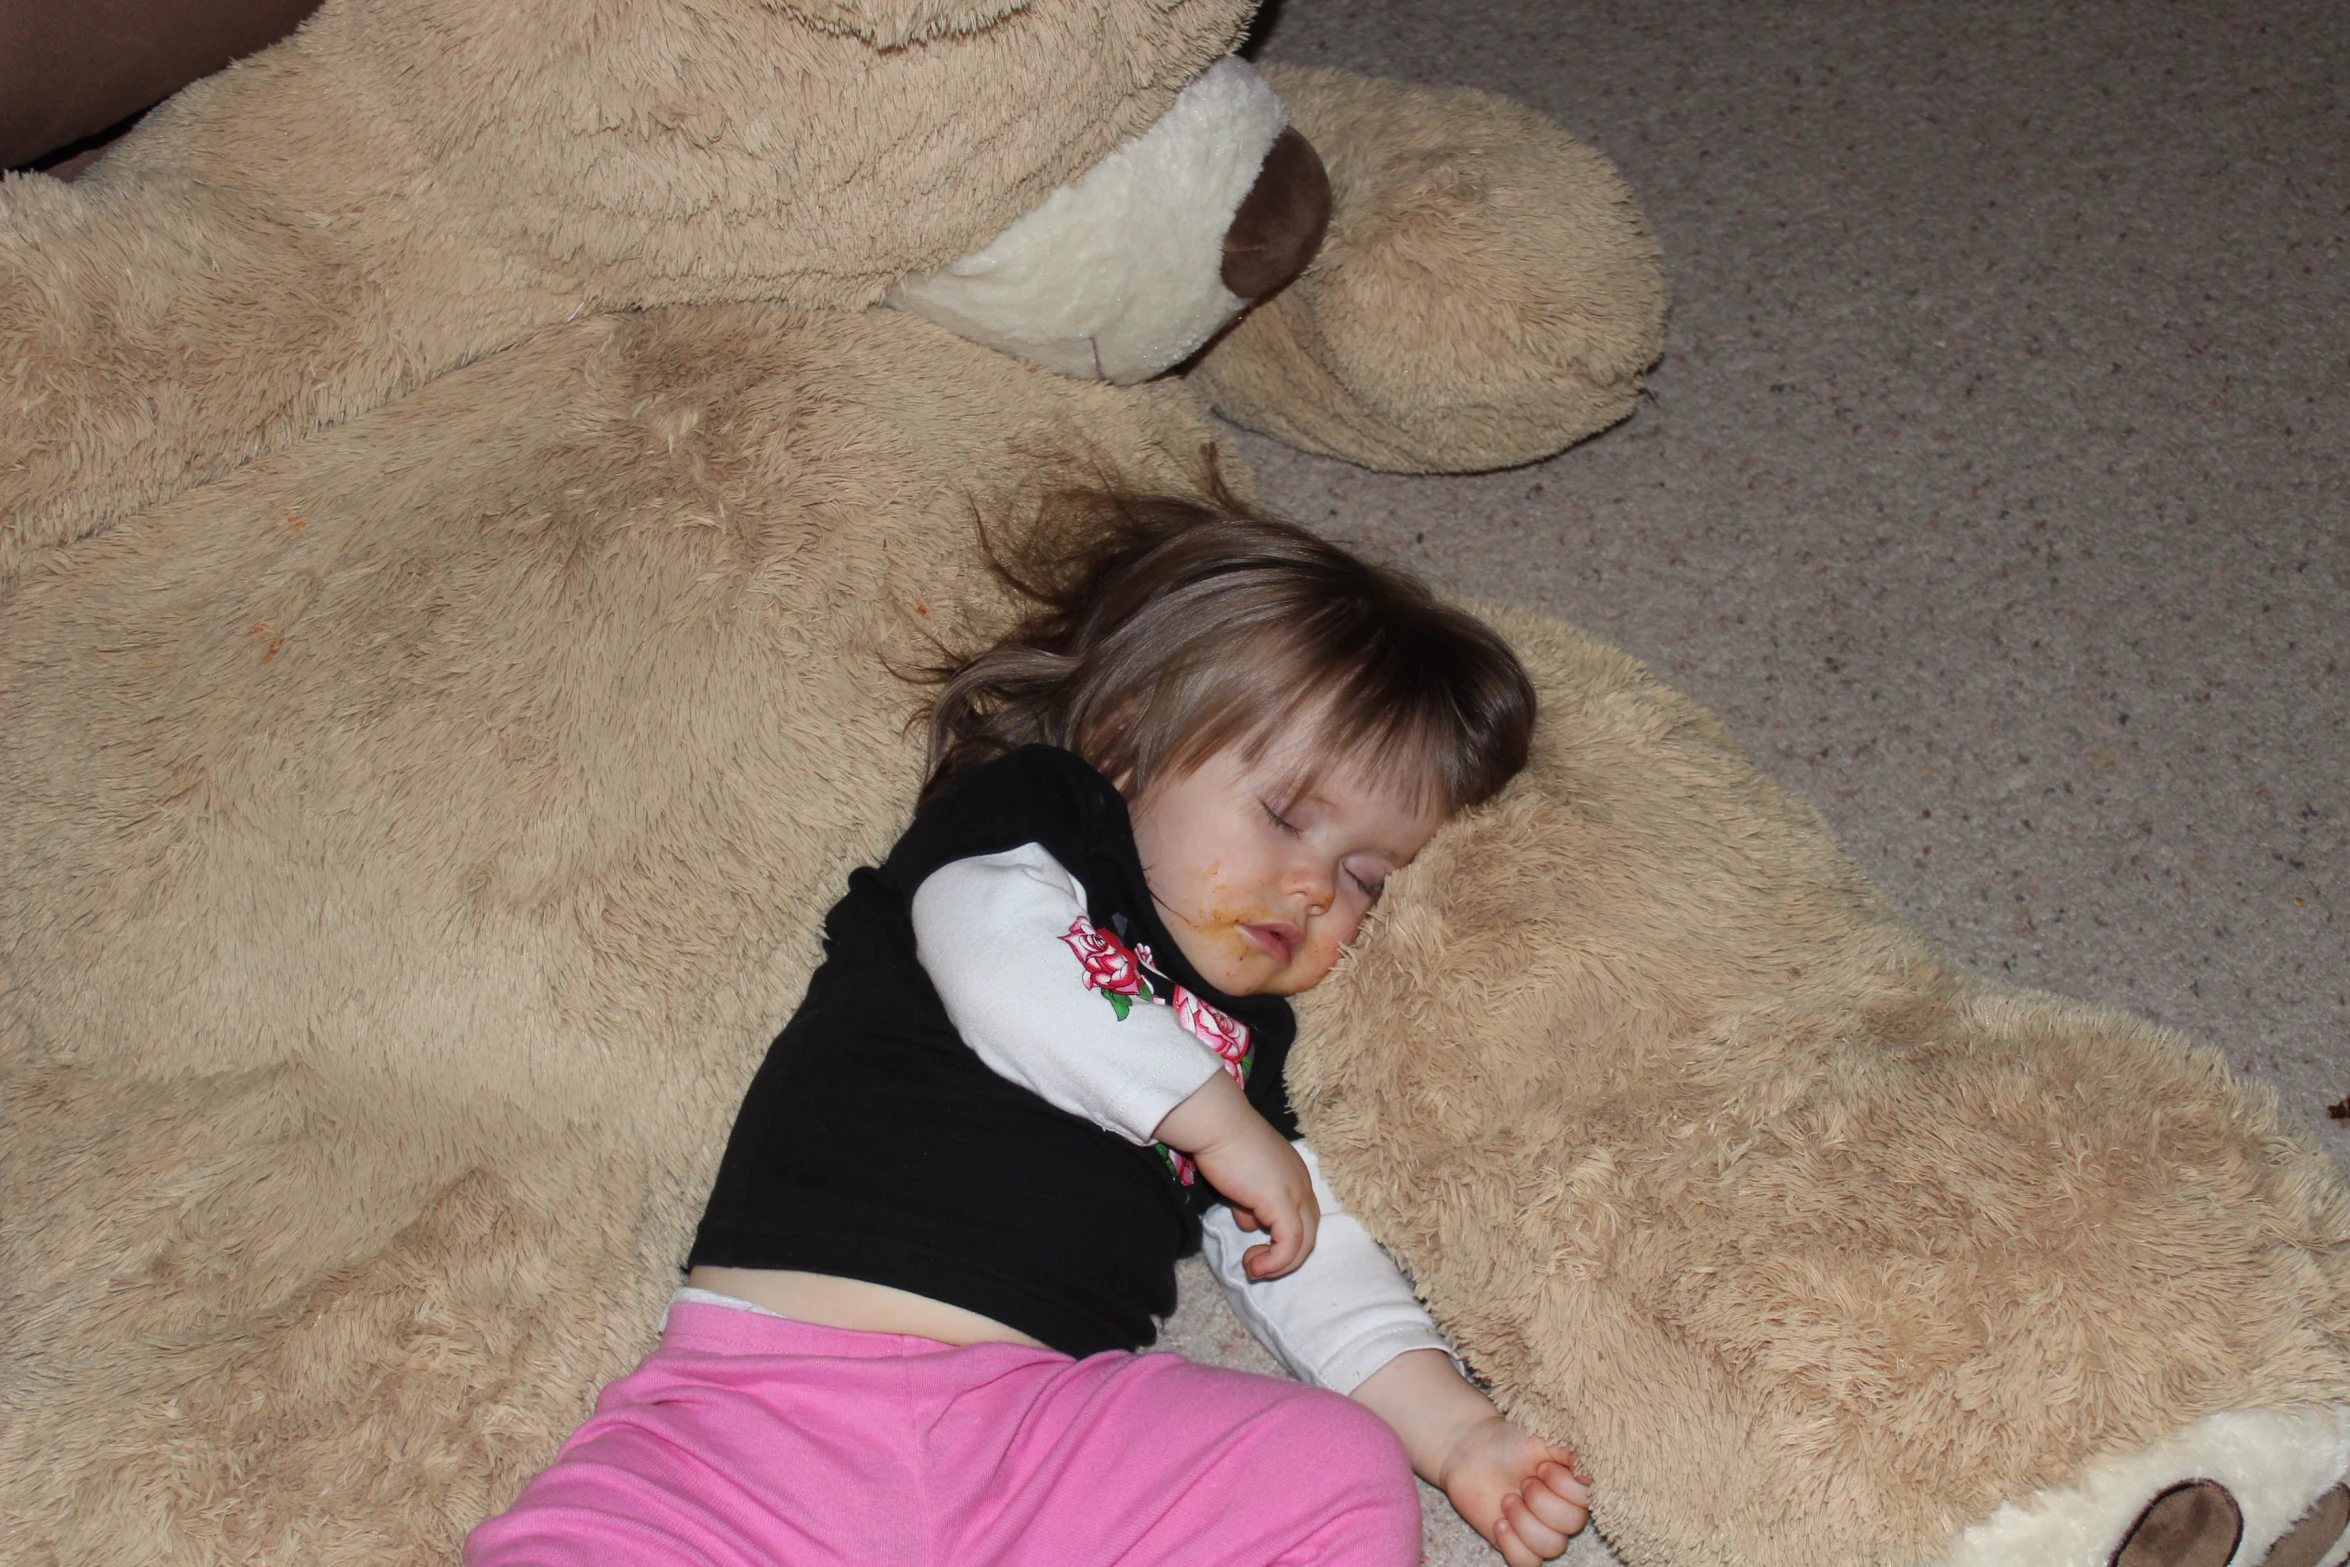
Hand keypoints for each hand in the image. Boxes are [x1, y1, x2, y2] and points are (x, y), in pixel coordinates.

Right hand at [1151, 1072, 1316, 1276]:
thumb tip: (1249, 1220)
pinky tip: (1256, 1266)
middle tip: (1258, 1266)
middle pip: (1309, 1234)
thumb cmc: (1223, 1144)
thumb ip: (1248, 1201)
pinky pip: (1289, 1244)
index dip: (1283, 1240)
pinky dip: (1276, 1262)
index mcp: (1295, 1175)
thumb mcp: (1240, 1180)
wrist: (1217, 1125)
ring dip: (1280, 1265)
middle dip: (1285, 1258)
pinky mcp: (1283, 1203)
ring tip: (1254, 1269)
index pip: (1302, 1217)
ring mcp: (1296, 1193)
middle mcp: (1303, 1184)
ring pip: (1304, 1243)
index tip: (1254, 1248)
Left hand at [1433, 1416, 1590, 1566]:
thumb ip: (1574, 1451)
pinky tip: (1499, 1523)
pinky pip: (1528, 1563)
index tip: (1541, 1467)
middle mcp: (1564, 1512)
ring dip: (1524, 1521)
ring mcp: (1541, 1531)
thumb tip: (1592, 1470)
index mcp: (1575, 1486)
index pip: (1588, 1501)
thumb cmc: (1510, 1443)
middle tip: (1523, 1482)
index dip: (1563, 1486)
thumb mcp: (1545, 1436)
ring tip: (1507, 1500)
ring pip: (1551, 1547)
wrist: (1472, 1453)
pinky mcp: (1518, 1546)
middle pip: (1572, 1525)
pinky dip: (1512, 1544)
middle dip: (1541, 1500)